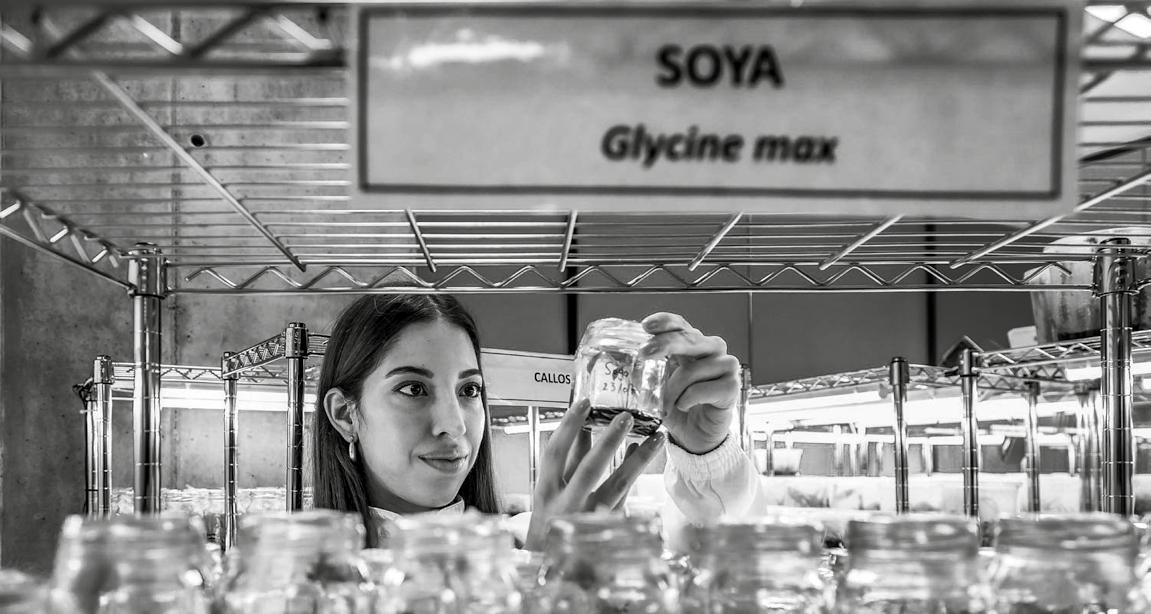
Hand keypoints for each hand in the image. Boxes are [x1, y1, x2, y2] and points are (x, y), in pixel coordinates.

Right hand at [524, 400, 665, 550]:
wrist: (546, 565)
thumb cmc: (549, 521)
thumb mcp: (550, 491)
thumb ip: (567, 462)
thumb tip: (583, 429)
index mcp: (546, 492)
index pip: (555, 453)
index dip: (568, 426)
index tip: (583, 402)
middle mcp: (566, 505)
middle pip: (589, 468)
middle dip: (608, 441)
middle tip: (626, 417)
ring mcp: (589, 519)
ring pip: (618, 485)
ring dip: (638, 459)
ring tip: (655, 436)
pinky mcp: (608, 529)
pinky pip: (628, 499)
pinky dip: (637, 476)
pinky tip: (643, 454)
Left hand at [641, 313, 740, 454]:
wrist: (696, 436)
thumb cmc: (678, 406)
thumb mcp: (656, 386)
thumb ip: (643, 372)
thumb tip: (617, 363)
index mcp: (692, 345)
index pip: (680, 325)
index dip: (665, 322)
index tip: (646, 326)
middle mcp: (712, 350)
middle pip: (689, 339)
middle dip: (665, 344)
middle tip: (644, 353)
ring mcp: (725, 367)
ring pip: (693, 370)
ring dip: (673, 389)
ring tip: (667, 404)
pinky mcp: (732, 387)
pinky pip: (704, 389)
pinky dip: (688, 399)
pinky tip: (684, 406)